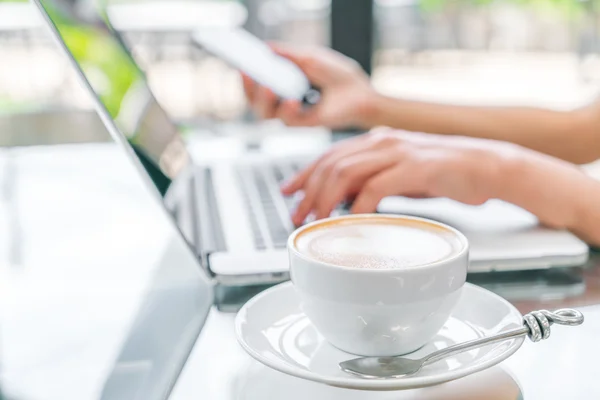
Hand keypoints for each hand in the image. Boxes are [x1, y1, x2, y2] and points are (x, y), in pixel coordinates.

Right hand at [242, 45, 376, 129]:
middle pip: (254, 100)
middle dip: (248, 88)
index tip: (239, 64)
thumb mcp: (311, 57)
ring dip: (263, 100)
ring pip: (264, 113)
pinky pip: (287, 120)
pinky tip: (294, 100)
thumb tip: (266, 47)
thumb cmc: (338, 76)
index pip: (255, 83)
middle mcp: (280, 101)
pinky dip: (289, 109)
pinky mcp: (303, 124)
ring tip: (269, 88)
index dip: (245, 75)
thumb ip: (289, 54)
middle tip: (248, 74)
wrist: (361, 93)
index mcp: (280, 83)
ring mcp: (290, 113)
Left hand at [282, 129, 516, 225]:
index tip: (289, 192)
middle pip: (331, 164)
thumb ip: (372, 182)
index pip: (329, 156)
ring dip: (325, 200)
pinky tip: (352, 221)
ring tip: (316, 221)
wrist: (487, 165)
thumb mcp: (400, 175)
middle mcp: (382, 142)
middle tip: (297, 216)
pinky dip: (358, 206)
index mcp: (377, 141)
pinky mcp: (415, 167)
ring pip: (346, 173)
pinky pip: (376, 187)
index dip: (304, 175)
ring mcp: (398, 152)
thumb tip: (343, 200)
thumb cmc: (445, 173)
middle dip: (308, 192)